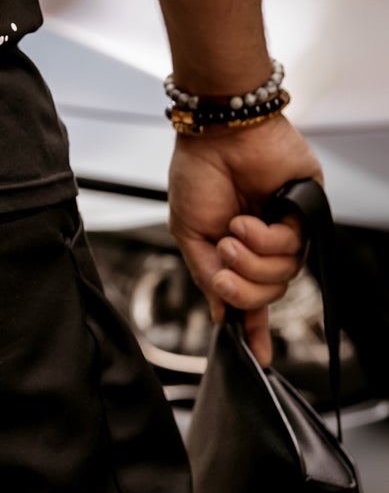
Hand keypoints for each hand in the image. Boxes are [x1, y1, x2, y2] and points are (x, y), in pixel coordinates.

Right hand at [167, 113, 321, 367]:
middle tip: (223, 262)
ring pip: (282, 278)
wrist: (219, 136)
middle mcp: (261, 245)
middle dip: (243, 288)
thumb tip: (219, 310)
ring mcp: (284, 231)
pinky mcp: (304, 215)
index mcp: (233, 250)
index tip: (257, 357)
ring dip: (252, 260)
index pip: (249, 297)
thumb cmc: (197, 173)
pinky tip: (250, 220)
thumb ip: (204, 273)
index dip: (252, 327)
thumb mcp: (187, 231)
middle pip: (266, 296)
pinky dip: (266, 239)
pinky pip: (293, 249)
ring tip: (234, 231)